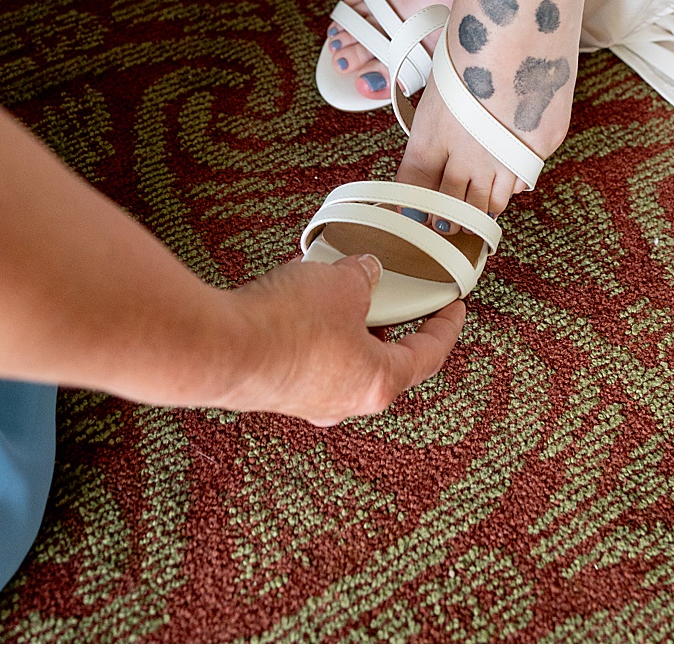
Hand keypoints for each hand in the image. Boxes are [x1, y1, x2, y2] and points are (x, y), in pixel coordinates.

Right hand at [215, 253, 464, 424]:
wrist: (221, 347)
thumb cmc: (286, 329)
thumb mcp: (341, 284)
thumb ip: (361, 277)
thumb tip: (363, 272)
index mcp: (379, 383)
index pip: (428, 354)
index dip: (445, 326)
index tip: (452, 310)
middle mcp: (344, 400)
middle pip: (380, 358)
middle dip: (379, 321)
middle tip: (379, 292)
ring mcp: (306, 400)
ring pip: (337, 358)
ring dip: (336, 324)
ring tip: (323, 288)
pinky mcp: (274, 390)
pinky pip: (301, 357)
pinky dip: (303, 330)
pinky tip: (290, 302)